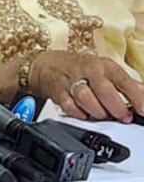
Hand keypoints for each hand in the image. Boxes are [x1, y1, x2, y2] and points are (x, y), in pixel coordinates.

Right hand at [28, 50, 143, 121]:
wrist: (47, 64)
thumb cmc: (81, 69)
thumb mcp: (106, 72)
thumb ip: (127, 86)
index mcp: (104, 65)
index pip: (123, 80)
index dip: (136, 97)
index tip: (143, 111)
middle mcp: (88, 69)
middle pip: (104, 89)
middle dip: (116, 107)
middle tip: (122, 117)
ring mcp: (70, 79)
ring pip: (85, 97)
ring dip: (97, 111)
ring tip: (102, 116)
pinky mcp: (56, 89)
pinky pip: (68, 105)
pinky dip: (78, 113)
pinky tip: (84, 114)